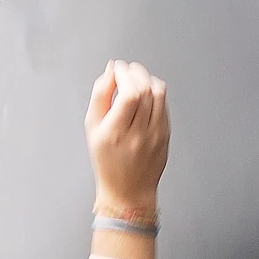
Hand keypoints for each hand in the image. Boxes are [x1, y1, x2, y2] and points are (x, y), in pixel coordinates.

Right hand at [84, 59, 169, 210]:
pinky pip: (164, 104)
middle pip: (145, 90)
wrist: (128, 190)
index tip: (117, 69)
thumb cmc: (107, 162)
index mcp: (116, 132)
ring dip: (147, 78)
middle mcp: (138, 133)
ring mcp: (156, 134)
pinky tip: (145, 92)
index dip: (124, 74)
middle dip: (135, 72)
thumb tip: (110, 72)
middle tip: (125, 70)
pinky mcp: (166, 134)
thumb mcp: (93, 129)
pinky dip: (155, 91)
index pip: (129, 93)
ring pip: (158, 93)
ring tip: (135, 77)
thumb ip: (100, 96)